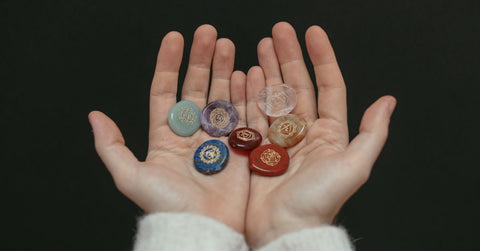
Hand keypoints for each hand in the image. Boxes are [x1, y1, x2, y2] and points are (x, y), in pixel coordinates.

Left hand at [88, 25, 249, 232]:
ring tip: (229, 46)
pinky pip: (243, 115)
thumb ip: (111, 146)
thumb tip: (94, 116)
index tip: (175, 38)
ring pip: (221, 97)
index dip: (169, 64)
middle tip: (209, 34)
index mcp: (165, 137)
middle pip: (197, 88)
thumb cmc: (166, 206)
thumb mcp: (130, 175)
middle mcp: (191, 134)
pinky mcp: (239, 148)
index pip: (165, 91)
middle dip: (203, 60)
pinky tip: (247, 74)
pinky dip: (246, 94)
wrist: (202, 229)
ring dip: (225, 71)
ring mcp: (217, 139)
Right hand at [244, 22, 396, 246]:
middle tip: (278, 32)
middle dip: (287, 57)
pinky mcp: (256, 149)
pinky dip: (247, 96)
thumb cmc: (318, 202)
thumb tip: (388, 102)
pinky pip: (252, 116)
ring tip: (260, 48)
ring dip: (266, 71)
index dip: (320, 58)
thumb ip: (372, 133)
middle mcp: (303, 133)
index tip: (311, 33)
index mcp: (329, 134)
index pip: (327, 86)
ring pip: (272, 97)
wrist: (283, 229)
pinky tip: (243, 77)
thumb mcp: (353, 166)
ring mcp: (278, 140)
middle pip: (296, 86)